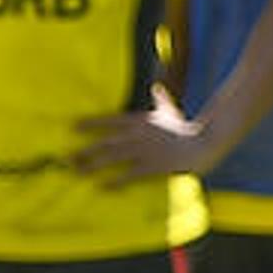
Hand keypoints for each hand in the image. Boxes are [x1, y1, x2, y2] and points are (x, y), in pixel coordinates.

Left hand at [76, 101, 208, 183]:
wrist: (204, 142)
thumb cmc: (186, 128)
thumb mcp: (171, 110)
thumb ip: (161, 99)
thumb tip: (157, 86)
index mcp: (140, 121)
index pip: (110, 121)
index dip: (91, 124)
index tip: (72, 126)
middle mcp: (138, 135)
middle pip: (106, 143)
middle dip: (85, 150)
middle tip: (68, 158)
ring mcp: (145, 151)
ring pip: (113, 158)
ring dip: (93, 165)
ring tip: (77, 171)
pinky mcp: (153, 166)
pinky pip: (129, 175)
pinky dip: (115, 181)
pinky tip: (102, 186)